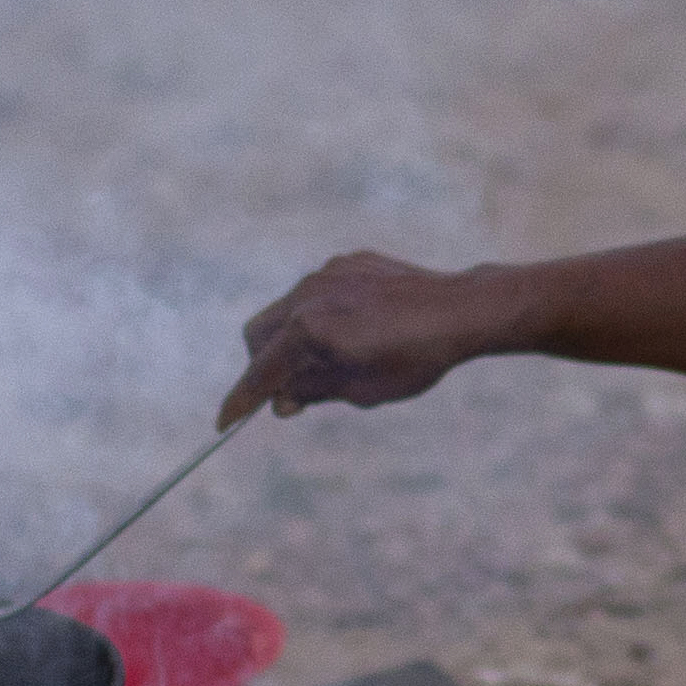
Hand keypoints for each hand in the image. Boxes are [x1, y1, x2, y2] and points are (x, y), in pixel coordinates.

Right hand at [219, 251, 515, 425]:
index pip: (261, 373)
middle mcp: (309, 295)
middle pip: (257, 334)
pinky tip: (358, 330)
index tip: (225, 423)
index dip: (241, 402)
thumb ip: (313, 392)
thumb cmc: (415, 358)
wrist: (461, 309)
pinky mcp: (347, 262)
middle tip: (290, 390)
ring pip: (284, 310)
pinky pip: (315, 293)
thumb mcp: (363, 389)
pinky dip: (319, 316)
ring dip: (291, 339)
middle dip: (262, 365)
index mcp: (309, 330)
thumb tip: (279, 402)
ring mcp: (327, 274)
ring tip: (332, 360)